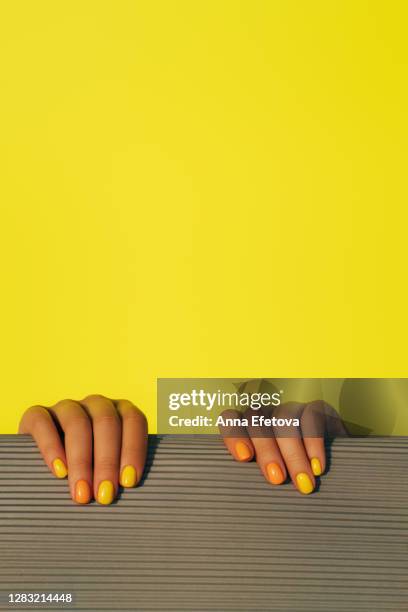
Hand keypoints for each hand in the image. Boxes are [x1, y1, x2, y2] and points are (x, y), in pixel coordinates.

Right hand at [19, 394, 147, 504]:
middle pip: (106, 422)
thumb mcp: (109, 468)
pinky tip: (59, 472)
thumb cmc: (91, 472)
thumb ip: (121, 474)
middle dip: (107, 461)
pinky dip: (51, 447)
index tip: (129, 482)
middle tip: (104, 495)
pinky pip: (43, 423)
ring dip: (82, 460)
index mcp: (120, 411)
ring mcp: (67, 407)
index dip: (133, 449)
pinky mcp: (36, 414)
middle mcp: (96, 404)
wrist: (45, 467)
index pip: (133, 420)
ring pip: (77, 423)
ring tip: (82, 493)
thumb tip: (135, 500)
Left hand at [219, 400, 345, 494]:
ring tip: (302, 481)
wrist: (337, 474)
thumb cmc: (295, 480)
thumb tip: (250, 502)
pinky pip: (312, 417)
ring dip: (292, 452)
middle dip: (267, 451)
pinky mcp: (318, 409)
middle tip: (277, 479)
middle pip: (257, 421)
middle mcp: (267, 415)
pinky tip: (317, 467)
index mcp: (248, 427)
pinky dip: (314, 443)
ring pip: (283, 418)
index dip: (234, 434)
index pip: (232, 420)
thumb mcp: (275, 479)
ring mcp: (292, 409)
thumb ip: (260, 479)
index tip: (244, 457)